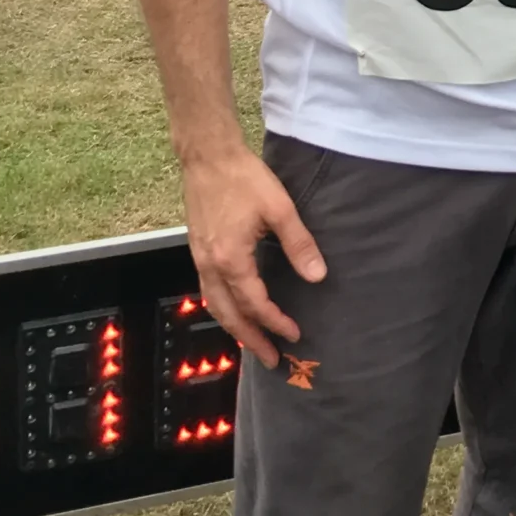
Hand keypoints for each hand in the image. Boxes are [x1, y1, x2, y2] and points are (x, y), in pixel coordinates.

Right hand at [180, 142, 326, 366]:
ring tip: (253, 343)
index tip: (294, 335)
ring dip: (234, 327)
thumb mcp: (280, 209)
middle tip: (271, 359)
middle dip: (251, 339)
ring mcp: (200, 259)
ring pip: (215, 305)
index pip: (255, 304)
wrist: (208, 156)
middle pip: (229, 315)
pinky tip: (234, 309)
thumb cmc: (245, 178)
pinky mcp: (197, 250)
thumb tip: (318, 276)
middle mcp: (210, 265)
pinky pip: (208, 290)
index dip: (275, 322)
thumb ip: (299, 244)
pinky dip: (222, 308)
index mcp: (231, 259)